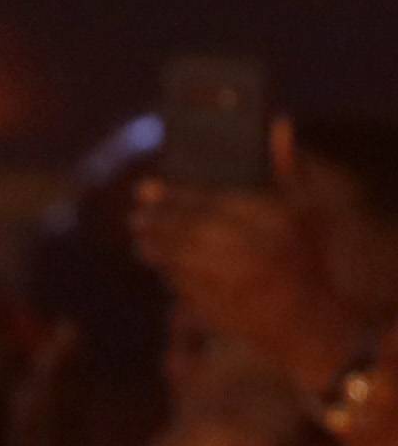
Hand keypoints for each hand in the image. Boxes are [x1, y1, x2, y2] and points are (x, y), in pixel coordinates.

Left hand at [133, 145, 364, 384]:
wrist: (310, 324)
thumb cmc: (304, 259)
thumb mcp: (304, 211)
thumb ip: (285, 169)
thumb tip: (276, 121)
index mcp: (273, 220)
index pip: (211, 200)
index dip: (174, 193)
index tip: (145, 186)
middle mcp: (253, 250)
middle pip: (188, 229)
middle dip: (157, 220)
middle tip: (135, 214)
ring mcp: (235, 284)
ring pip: (179, 258)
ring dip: (153, 246)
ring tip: (139, 235)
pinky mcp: (220, 311)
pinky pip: (181, 287)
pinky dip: (166, 273)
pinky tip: (158, 263)